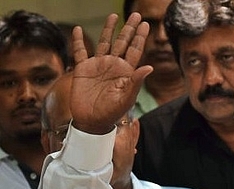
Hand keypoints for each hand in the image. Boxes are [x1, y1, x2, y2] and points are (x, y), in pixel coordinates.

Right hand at [70, 13, 152, 134]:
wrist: (92, 121)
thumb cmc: (112, 113)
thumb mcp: (126, 98)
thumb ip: (136, 81)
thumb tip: (150, 66)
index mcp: (126, 72)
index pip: (134, 50)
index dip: (140, 37)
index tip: (145, 24)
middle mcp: (113, 66)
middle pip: (122, 42)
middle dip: (129, 29)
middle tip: (136, 14)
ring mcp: (98, 66)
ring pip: (104, 43)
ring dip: (109, 30)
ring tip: (113, 16)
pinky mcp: (83, 69)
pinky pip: (80, 52)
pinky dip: (78, 41)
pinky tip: (76, 29)